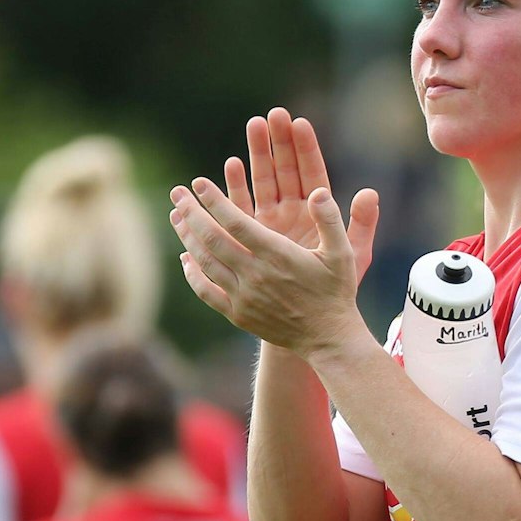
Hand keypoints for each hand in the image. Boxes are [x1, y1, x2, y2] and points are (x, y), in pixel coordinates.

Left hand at [171, 173, 378, 358]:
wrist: (327, 338)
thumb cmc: (336, 291)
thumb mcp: (344, 253)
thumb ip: (330, 220)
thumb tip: (319, 191)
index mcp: (277, 255)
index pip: (235, 221)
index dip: (214, 200)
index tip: (198, 182)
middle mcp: (255, 275)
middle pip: (212, 238)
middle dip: (191, 213)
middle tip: (177, 194)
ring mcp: (243, 296)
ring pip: (205, 262)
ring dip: (187, 237)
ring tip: (176, 217)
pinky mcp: (238, 314)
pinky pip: (206, 291)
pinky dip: (192, 273)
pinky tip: (185, 258)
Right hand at [221, 107, 375, 277]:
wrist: (306, 316)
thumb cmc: (334, 287)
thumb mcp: (351, 255)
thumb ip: (360, 225)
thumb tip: (370, 192)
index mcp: (317, 213)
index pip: (312, 173)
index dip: (305, 148)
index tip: (299, 122)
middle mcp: (293, 211)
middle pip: (285, 169)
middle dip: (278, 142)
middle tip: (272, 115)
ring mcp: (270, 220)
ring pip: (262, 180)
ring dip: (257, 154)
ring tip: (253, 125)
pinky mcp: (250, 233)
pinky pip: (242, 205)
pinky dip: (236, 186)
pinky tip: (231, 165)